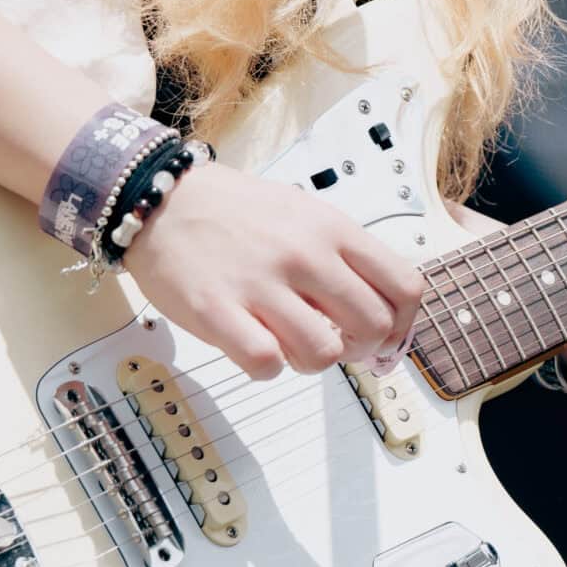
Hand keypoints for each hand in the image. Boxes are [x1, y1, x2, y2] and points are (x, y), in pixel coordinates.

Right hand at [120, 162, 423, 381]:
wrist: (162, 199)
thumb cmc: (235, 210)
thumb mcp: (304, 213)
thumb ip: (343, 257)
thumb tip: (382, 315)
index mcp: (330, 229)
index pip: (404, 287)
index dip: (403, 325)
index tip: (385, 336)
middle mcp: (303, 254)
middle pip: (372, 327)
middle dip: (361, 349)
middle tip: (336, 343)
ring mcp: (260, 284)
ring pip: (323, 354)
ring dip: (311, 361)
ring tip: (289, 342)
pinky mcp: (218, 312)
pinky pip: (266, 364)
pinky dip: (266, 367)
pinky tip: (254, 344)